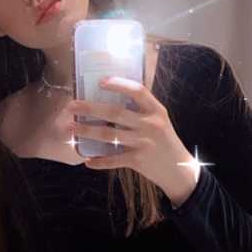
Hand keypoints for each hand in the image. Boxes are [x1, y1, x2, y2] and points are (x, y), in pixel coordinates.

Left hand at [65, 76, 197, 205]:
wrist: (179, 169)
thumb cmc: (165, 141)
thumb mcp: (159, 120)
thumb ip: (142, 110)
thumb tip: (113, 99)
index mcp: (156, 110)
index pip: (137, 91)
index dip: (119, 84)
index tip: (100, 81)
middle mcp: (150, 124)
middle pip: (115, 112)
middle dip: (90, 108)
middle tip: (71, 106)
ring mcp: (143, 142)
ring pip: (109, 135)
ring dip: (87, 131)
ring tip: (71, 127)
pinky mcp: (138, 160)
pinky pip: (113, 159)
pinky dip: (99, 161)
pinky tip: (88, 160)